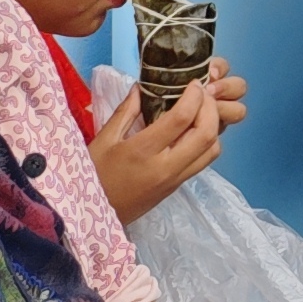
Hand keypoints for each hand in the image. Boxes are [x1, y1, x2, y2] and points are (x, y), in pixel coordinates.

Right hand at [90, 74, 227, 224]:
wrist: (89, 218)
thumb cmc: (92, 175)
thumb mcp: (102, 141)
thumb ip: (126, 112)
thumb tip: (142, 87)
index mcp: (142, 152)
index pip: (181, 119)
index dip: (194, 96)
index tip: (194, 82)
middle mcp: (165, 167)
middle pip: (206, 134)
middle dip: (211, 109)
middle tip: (203, 93)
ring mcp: (174, 179)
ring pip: (211, 150)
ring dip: (213, 126)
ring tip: (202, 110)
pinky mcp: (177, 187)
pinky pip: (203, 162)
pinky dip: (207, 142)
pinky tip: (194, 130)